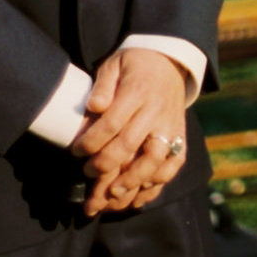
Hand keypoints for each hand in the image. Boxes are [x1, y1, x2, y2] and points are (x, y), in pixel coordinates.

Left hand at [71, 49, 193, 214]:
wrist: (170, 61)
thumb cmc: (134, 65)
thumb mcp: (114, 65)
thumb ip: (103, 86)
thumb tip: (94, 107)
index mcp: (138, 91)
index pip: (112, 122)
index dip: (91, 142)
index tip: (76, 152)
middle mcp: (157, 110)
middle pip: (130, 145)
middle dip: (105, 165)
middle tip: (87, 173)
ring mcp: (171, 125)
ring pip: (155, 159)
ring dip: (132, 180)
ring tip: (112, 194)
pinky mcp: (180, 135)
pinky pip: (173, 164)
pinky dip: (157, 183)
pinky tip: (138, 196)